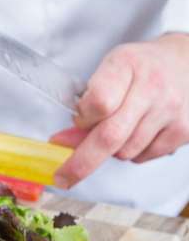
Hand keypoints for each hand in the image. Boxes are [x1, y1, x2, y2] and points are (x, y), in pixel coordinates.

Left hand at [51, 34, 188, 187]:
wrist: (187, 62)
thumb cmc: (139, 70)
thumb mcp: (109, 71)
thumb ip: (87, 104)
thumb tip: (63, 143)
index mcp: (125, 65)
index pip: (98, 102)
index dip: (83, 119)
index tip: (76, 122)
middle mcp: (152, 86)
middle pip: (109, 137)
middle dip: (80, 164)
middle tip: (62, 178)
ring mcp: (170, 110)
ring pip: (125, 152)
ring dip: (112, 150)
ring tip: (121, 128)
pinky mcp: (184, 130)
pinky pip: (143, 157)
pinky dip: (133, 153)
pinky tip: (140, 132)